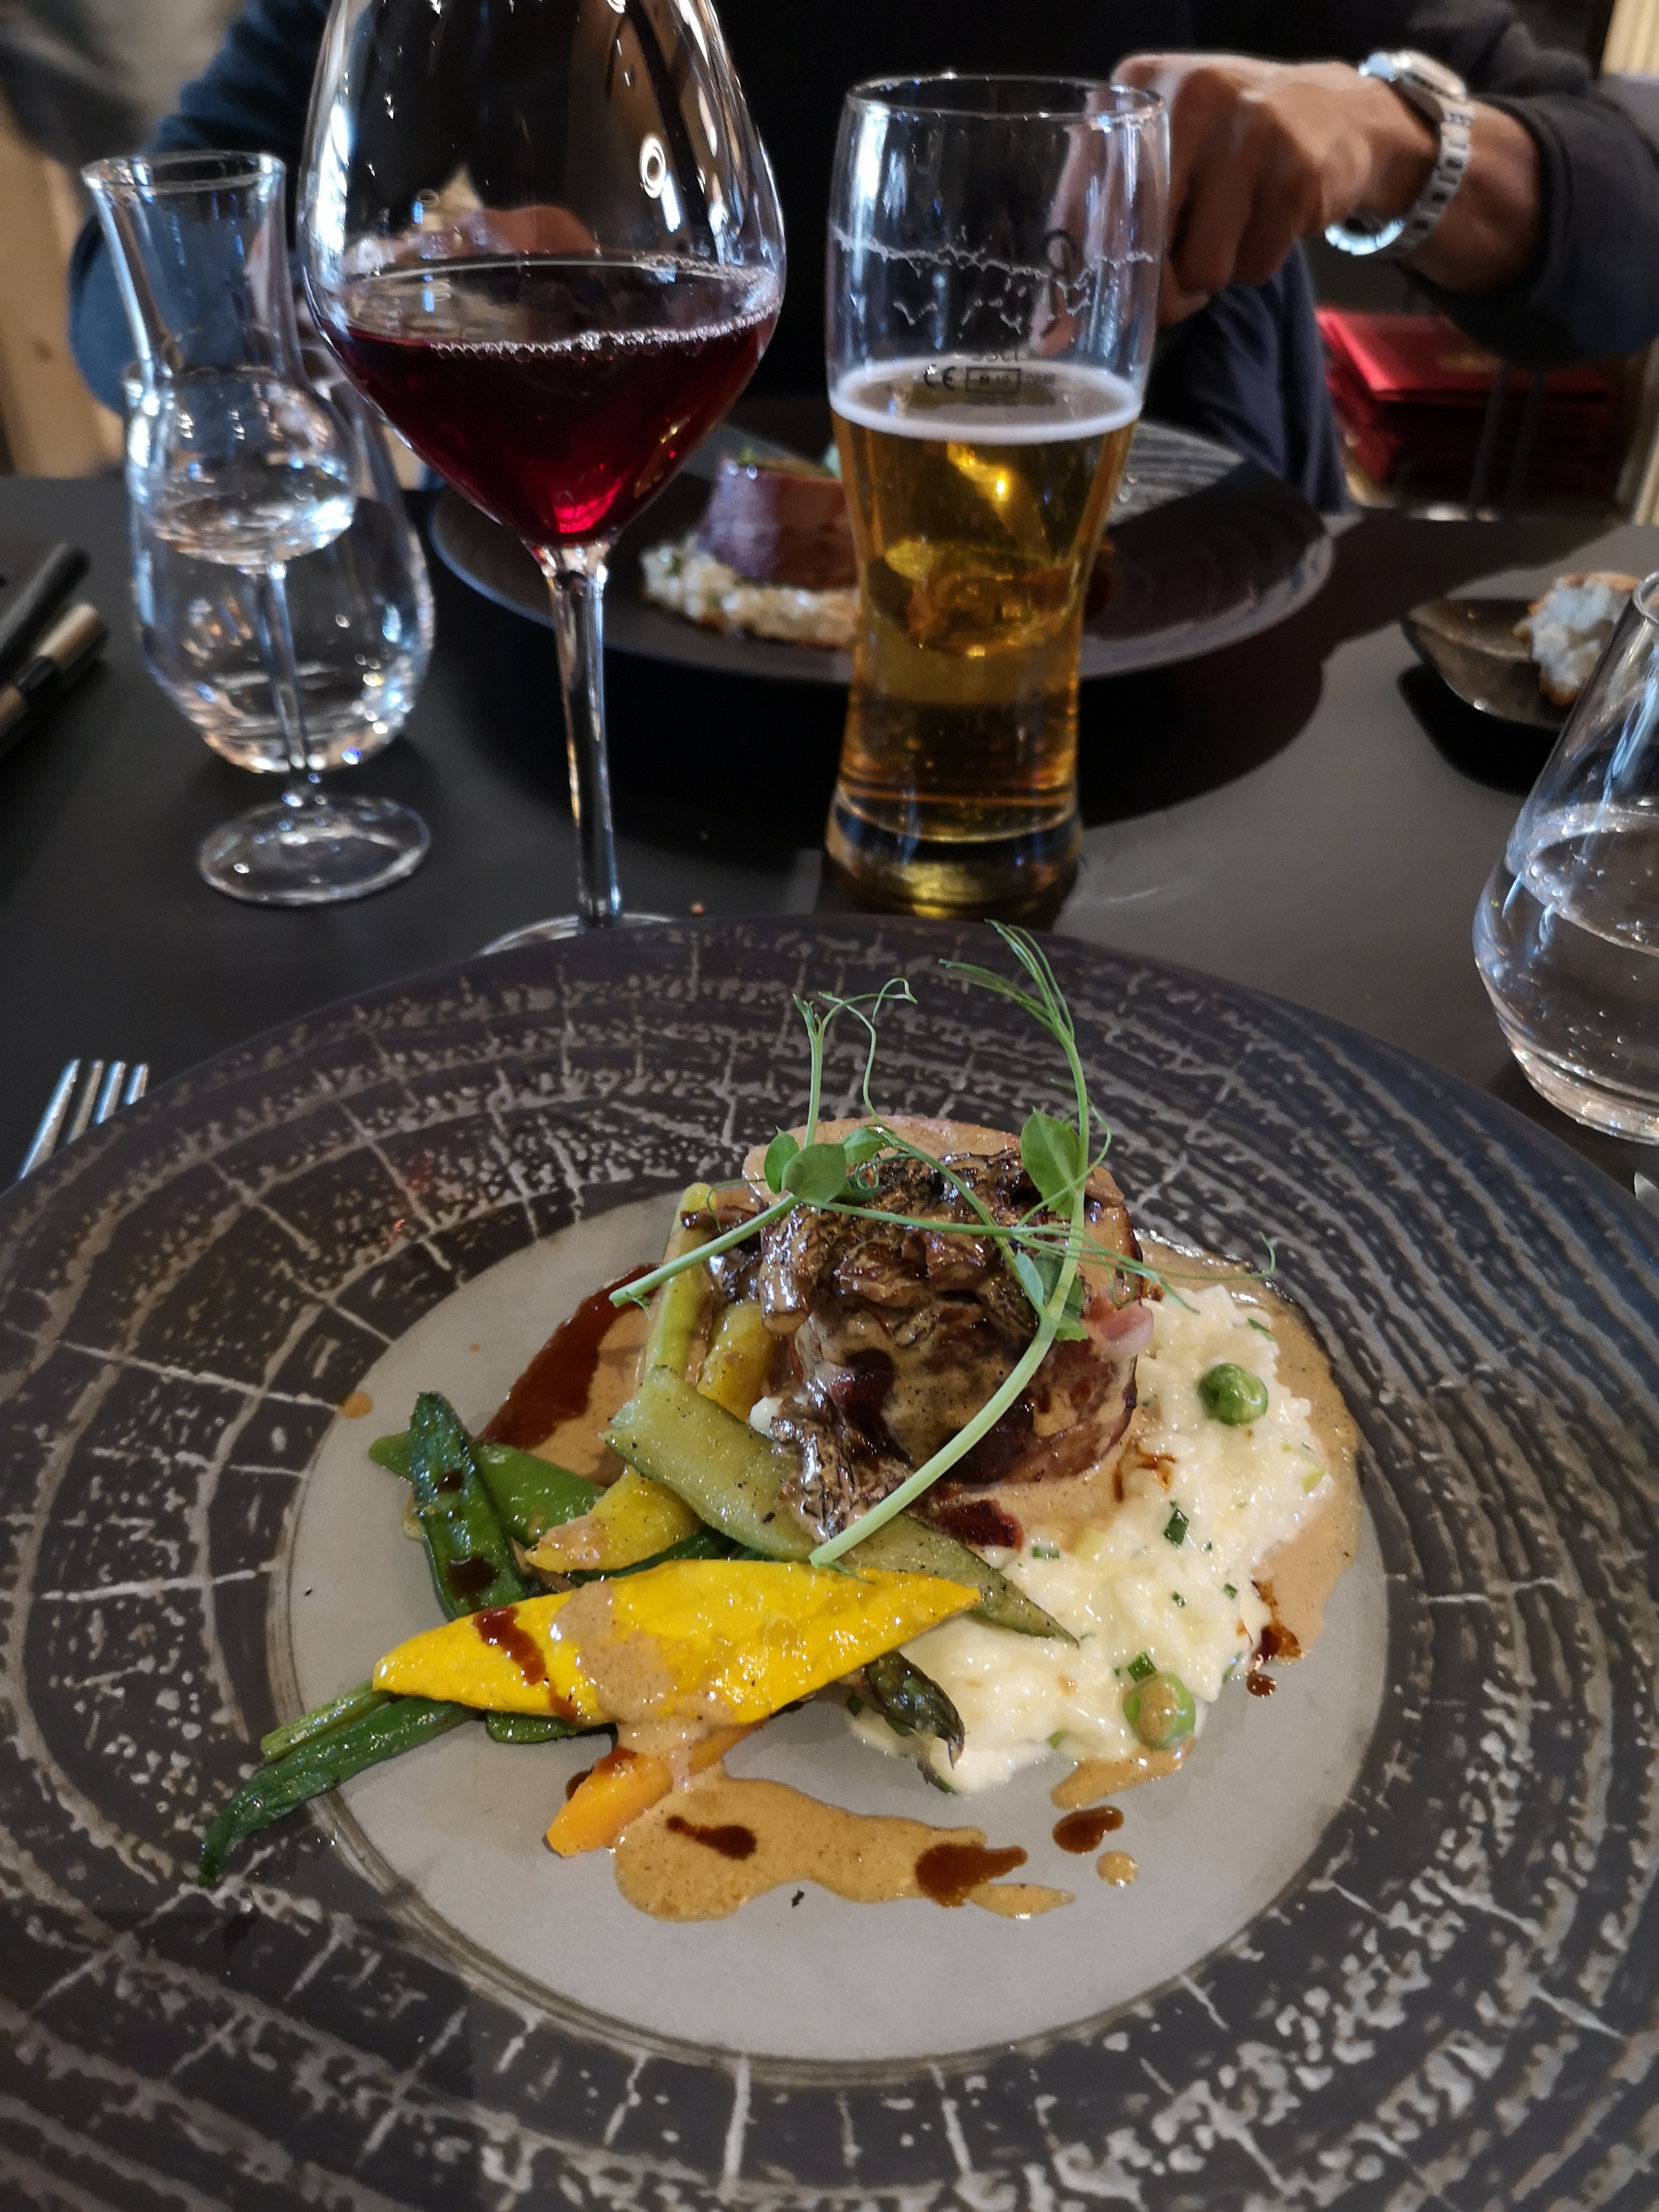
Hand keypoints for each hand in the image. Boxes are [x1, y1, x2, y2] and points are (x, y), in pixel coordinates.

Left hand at [1115, 53, 1537, 318]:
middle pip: (1143, 239)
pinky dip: (1254, 266)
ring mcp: (1250, 133)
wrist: (1338, 114)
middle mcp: (1193, 97)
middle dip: (1156, 285)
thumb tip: (1050, 319)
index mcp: (1141, 86)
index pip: (1088, 196)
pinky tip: (1265, 225)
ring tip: (1226, 239)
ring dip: (1211, 277)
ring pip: (1201, 267)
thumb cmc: (1228, 146)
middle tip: (1174, 286)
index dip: (1088, 265)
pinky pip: (1251, 269)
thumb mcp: (1162, 147)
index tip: (1085, 309)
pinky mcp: (1296, 176)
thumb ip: (1106, 207)